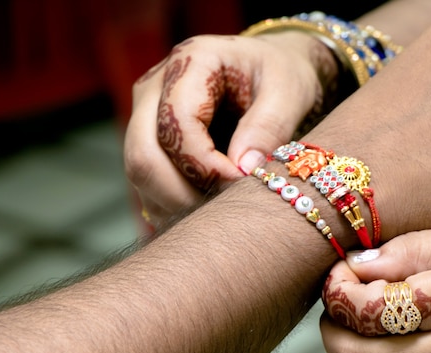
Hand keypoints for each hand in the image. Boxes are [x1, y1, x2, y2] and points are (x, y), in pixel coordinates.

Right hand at [124, 32, 337, 223]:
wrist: (269, 70)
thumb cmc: (280, 75)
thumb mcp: (289, 92)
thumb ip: (269, 126)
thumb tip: (243, 168)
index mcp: (189, 62)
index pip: (176, 124)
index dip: (206, 165)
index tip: (242, 183)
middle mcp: (154, 87)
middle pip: (143, 155)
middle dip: (183, 194)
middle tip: (225, 213)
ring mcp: (145, 116)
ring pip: (141, 175)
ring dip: (178, 204)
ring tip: (223, 211)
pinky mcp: (149, 142)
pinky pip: (147, 185)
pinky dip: (174, 205)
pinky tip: (208, 210)